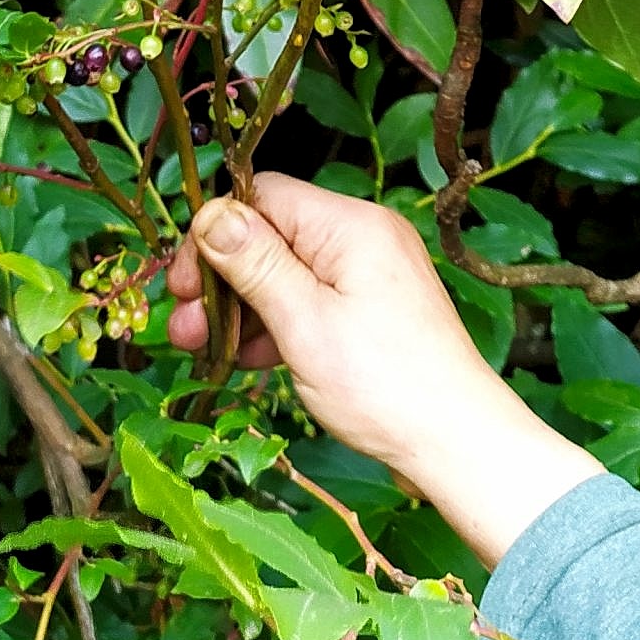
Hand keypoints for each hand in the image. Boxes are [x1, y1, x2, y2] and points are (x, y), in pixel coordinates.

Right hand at [166, 175, 599, 566]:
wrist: (458, 443)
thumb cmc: (384, 386)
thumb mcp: (304, 323)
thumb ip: (255, 265)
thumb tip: (210, 214)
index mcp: (351, 225)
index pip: (264, 197)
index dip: (214, 233)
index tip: (182, 284)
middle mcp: (364, 236)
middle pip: (272, 236)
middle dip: (222, 279)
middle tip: (183, 328)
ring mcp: (372, 274)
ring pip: (288, 273)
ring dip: (243, 308)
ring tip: (205, 350)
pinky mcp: (374, 309)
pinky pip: (312, 300)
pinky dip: (278, 324)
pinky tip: (249, 359)